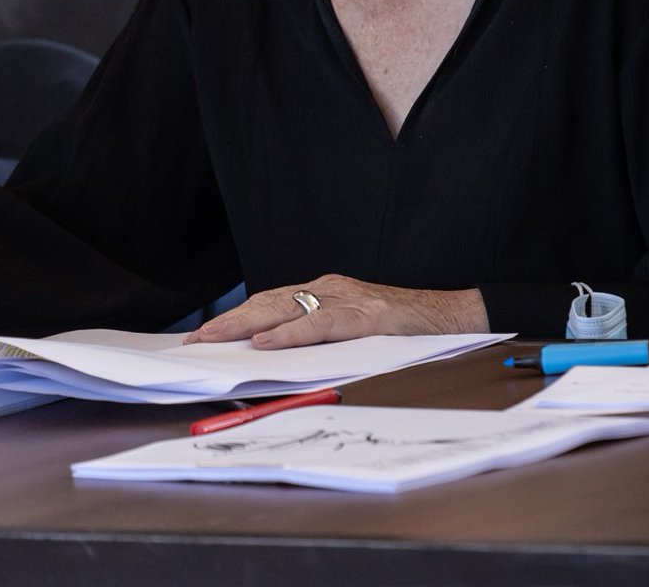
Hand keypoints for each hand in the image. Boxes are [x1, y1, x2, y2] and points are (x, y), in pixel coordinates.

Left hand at [181, 275, 487, 347]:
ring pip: (286, 308)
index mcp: (324, 293)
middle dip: (230, 321)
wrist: (450, 317)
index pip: (270, 303)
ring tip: (217, 338)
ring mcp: (347, 299)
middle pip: (268, 302)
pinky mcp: (365, 316)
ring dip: (247, 324)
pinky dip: (290, 334)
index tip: (206, 333)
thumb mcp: (352, 332)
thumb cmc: (402, 329)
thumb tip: (274, 358)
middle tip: (197, 338)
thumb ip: (319, 339)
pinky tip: (266, 342)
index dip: (237, 317)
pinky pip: (320, 325)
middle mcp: (329, 290)